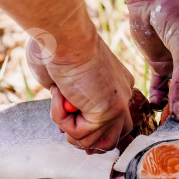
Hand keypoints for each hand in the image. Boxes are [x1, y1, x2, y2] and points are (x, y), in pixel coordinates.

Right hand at [27, 31, 134, 152]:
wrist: (63, 35)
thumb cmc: (56, 47)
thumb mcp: (63, 80)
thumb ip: (69, 102)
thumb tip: (66, 125)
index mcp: (115, 86)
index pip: (112, 122)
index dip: (87, 127)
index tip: (67, 113)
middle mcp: (122, 95)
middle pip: (113, 138)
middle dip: (84, 138)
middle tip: (65, 122)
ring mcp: (118, 105)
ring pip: (97, 143)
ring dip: (70, 129)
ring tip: (61, 102)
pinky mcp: (109, 111)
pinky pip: (79, 135)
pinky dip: (62, 120)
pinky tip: (60, 94)